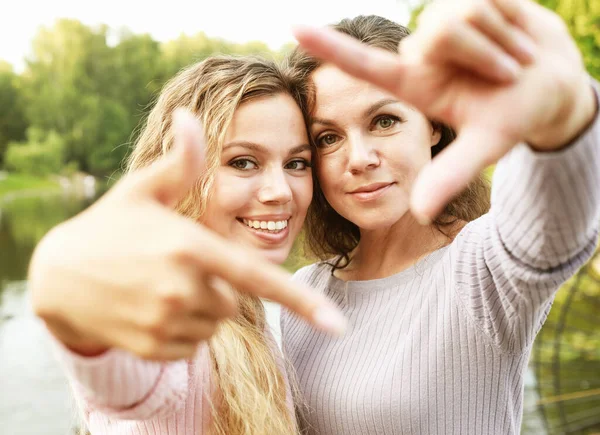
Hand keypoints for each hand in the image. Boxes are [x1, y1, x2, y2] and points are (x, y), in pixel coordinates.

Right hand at [30, 110, 345, 360]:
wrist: (58, 276)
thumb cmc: (109, 226)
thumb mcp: (142, 189)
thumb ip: (180, 161)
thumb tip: (191, 116)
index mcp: (190, 246)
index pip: (257, 277)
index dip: (302, 301)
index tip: (338, 326)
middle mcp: (182, 289)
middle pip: (233, 299)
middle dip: (216, 284)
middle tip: (177, 265)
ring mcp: (166, 322)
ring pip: (213, 322)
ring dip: (198, 307)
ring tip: (160, 283)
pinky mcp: (153, 347)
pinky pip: (191, 345)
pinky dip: (182, 330)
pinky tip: (151, 307)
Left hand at [293, 0, 596, 221]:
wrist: (553, 84)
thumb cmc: (514, 115)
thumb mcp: (486, 145)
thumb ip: (450, 174)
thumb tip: (419, 212)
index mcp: (415, 83)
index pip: (366, 64)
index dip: (331, 49)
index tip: (296, 30)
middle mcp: (422, 49)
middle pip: (436, 35)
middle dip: (482, 56)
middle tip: (506, 74)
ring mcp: (443, 19)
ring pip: (461, 16)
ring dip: (501, 44)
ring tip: (513, 58)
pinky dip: (514, 20)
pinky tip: (516, 34)